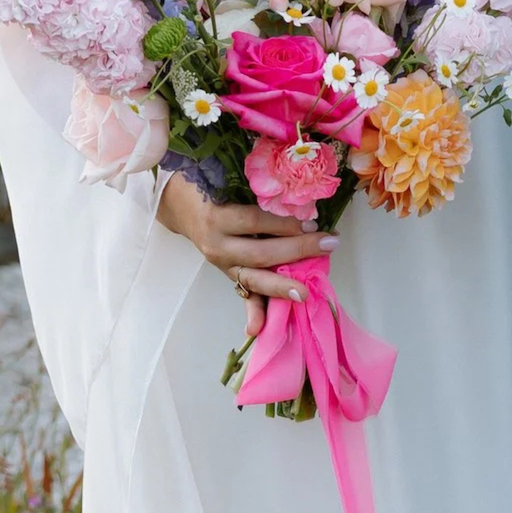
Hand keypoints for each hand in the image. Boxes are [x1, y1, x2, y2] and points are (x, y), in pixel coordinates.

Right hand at [157, 174, 324, 333]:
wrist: (183, 207)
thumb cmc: (209, 189)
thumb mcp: (226, 184)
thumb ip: (256, 194)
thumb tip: (299, 202)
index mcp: (216, 218)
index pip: (254, 222)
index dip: (284, 224)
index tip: (313, 222)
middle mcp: (217, 245)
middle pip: (259, 252)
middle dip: (297, 250)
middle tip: (328, 244)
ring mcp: (222, 264)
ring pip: (253, 279)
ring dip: (281, 286)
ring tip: (302, 294)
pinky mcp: (228, 275)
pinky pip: (243, 294)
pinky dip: (253, 312)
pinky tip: (257, 328)